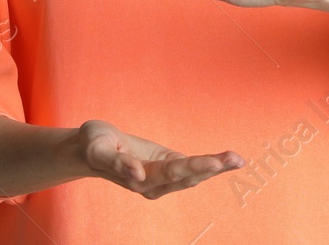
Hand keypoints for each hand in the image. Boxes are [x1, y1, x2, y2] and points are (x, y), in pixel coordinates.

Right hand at [73, 119, 243, 199]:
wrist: (90, 150)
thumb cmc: (94, 145)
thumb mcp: (98, 149)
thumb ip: (117, 162)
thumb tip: (138, 172)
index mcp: (139, 178)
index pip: (171, 172)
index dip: (193, 167)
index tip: (214, 163)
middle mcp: (154, 183)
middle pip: (187, 175)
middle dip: (212, 167)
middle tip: (235, 159)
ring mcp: (161, 178)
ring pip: (193, 174)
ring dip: (217, 167)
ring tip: (239, 159)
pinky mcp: (166, 167)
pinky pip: (192, 167)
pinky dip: (211, 165)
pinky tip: (229, 161)